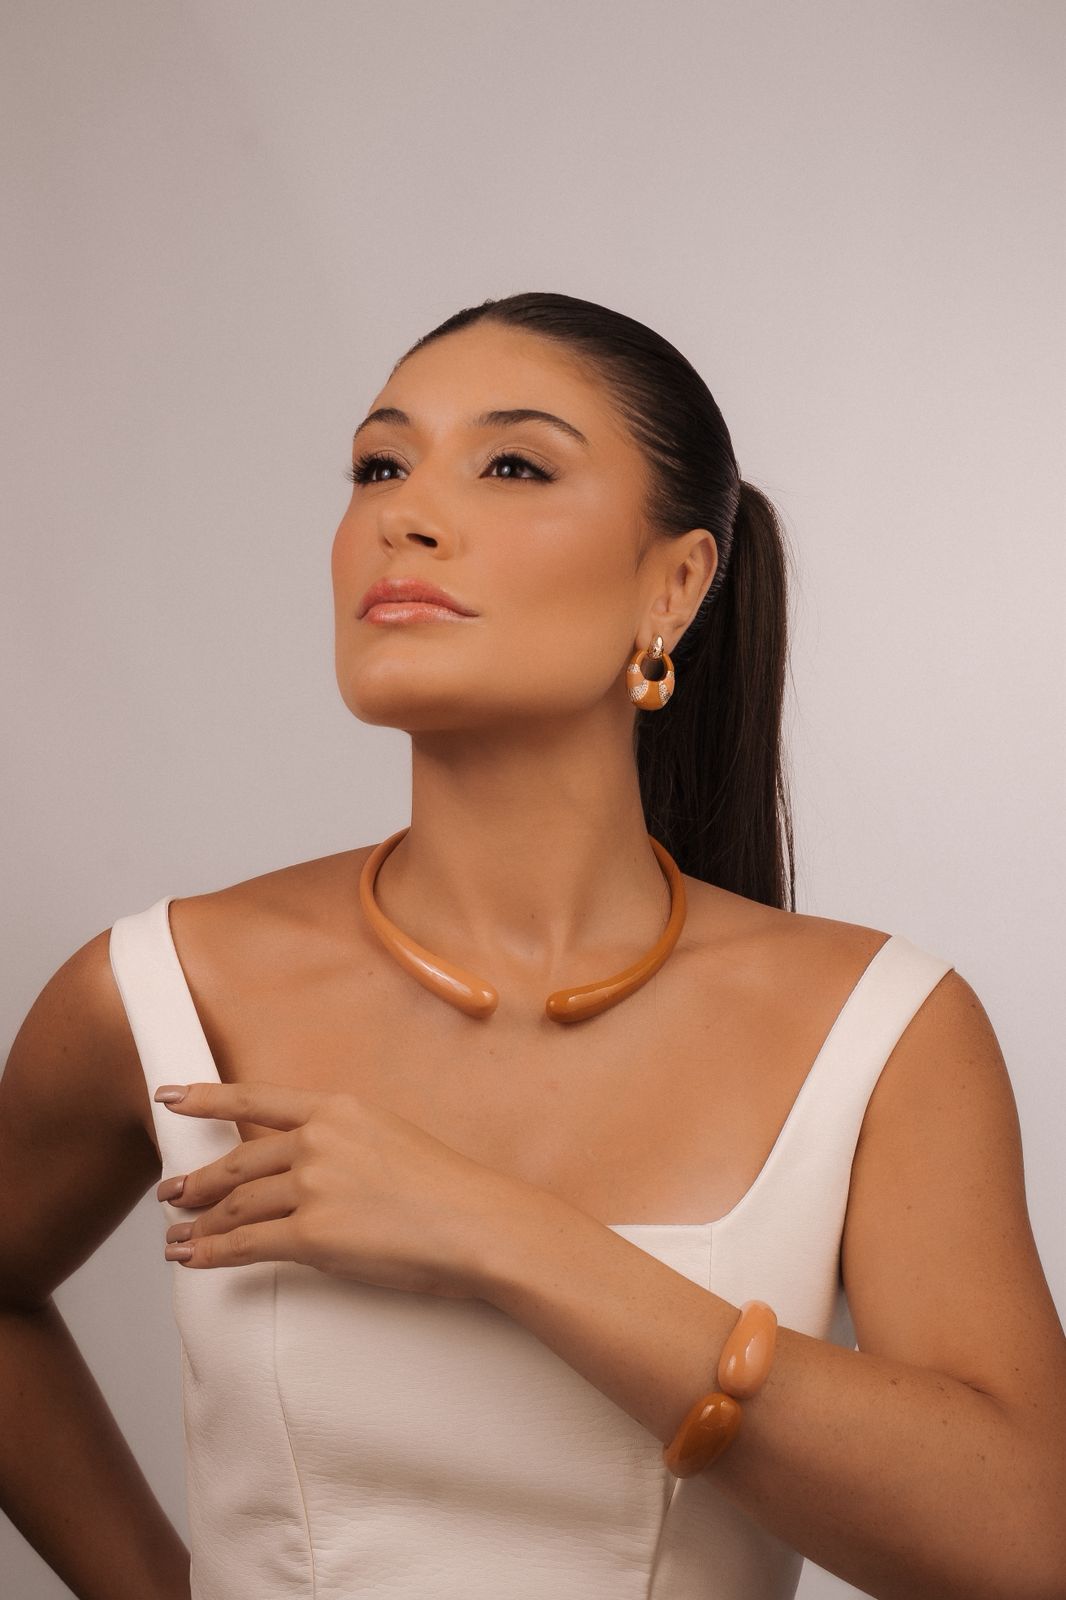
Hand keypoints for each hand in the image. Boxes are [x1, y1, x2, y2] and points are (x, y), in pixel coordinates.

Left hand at [154, 1081, 519, 1298]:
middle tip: (171, 1193)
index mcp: (339, 1109)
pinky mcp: (313, 1235)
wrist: (478, 1224)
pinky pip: (247, 1245)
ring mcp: (313, 1186)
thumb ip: (344, 1144)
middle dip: (197, 1182)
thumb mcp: (392, 1138)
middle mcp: (318, 1141)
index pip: (256, 1100)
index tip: (170, 1096)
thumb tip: (305, 1168)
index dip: (206, 1098)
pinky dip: (212, 1255)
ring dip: (200, 1225)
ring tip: (178, 1237)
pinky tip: (192, 1261)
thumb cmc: (449, 1191)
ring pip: (238, 1206)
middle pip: (239, 1162)